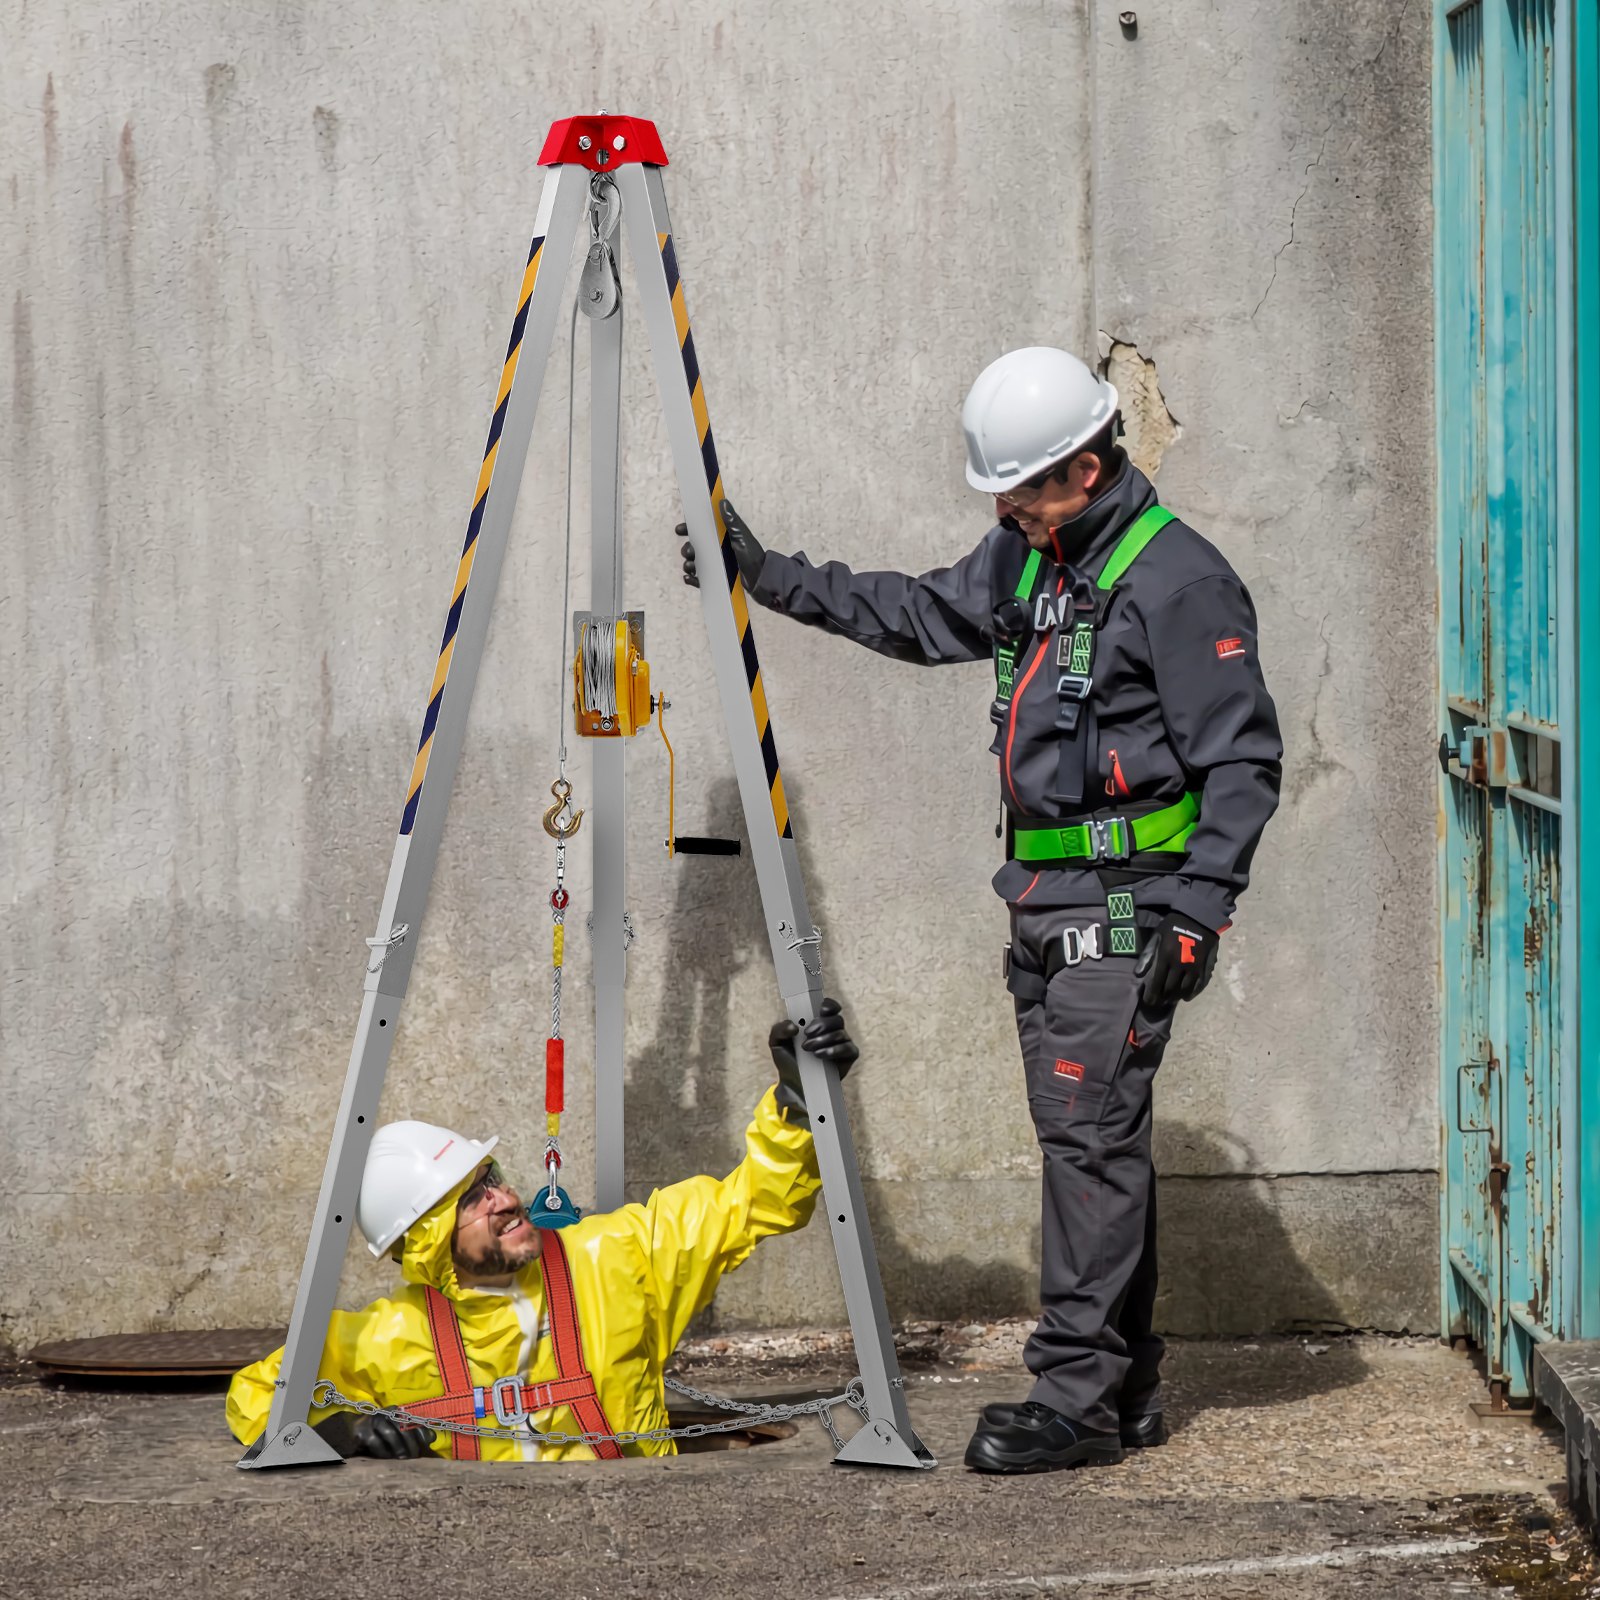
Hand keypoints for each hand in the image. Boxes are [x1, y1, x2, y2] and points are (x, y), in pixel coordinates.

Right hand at [314, 1410, 435, 1459]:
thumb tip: (432, 1438)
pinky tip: (387, 1459)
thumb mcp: (399, 1432)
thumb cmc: (381, 1435)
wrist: (352, 1433)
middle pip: (403, 1426)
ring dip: (399, 1448)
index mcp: (398, 1410)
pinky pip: (375, 1442)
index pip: (413, 1419)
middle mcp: (386, 1412)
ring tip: (403, 1460)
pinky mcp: (361, 1431)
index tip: (427, 1445)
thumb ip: (415, 1433)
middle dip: (411, 1443)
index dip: (422, 1432)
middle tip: (414, 1457)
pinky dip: (383, 1452)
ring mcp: (372, 1420)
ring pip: (390, 1434)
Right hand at [678, 498, 765, 590]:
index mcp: (722, 537)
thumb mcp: (741, 536)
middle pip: (695, 547)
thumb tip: (722, 501)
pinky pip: (700, 578)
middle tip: (690, 552)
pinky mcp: (717, 578)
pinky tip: (690, 578)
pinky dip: (692, 578)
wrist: (761, 580)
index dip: (689, 529)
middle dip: (687, 549)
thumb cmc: (754, 556)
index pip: (702, 530)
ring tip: (691, 567)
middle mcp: (717, 550)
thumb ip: (731, 520)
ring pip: (695, 563)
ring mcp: (716, 564)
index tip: (680, 529)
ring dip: (688, 564)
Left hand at [770, 998, 857, 1125]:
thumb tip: (793, 1026)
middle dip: (821, 1025)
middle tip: (807, 1034)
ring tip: (808, 1049)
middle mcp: (832, 1030)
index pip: (830, 1008)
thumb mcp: (777, 1042)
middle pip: (836, 1019)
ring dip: (823, 1039)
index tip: (821, 1010)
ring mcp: (842, 1043)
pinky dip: (834, 1050)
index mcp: (818, 1021)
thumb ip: (780, 1029)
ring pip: (841, 1033)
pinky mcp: (847, 1058)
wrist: (793, 1085)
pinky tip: (820, 1054)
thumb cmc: (787, 1060)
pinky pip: (849, 1049)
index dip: (829, 1005)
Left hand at [1134, 914, 1220, 1005]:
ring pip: (1184, 989)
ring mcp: (1194, 967)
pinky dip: (1192, 993)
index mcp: (1166, 956)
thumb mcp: (1157, 936)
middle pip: (1170, 988)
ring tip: (1169, 1000)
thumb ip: (1147, 955)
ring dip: (1176, 997)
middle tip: (1157, 1003)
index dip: (1152, 995)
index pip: (1157, 982)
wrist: (1198, 917)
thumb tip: (1138, 974)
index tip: (1148, 1002)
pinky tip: (1186, 997)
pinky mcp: (1205, 967)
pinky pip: (1199, 985)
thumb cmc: (1173, 925)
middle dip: (1162, 998)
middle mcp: (1180, 964)